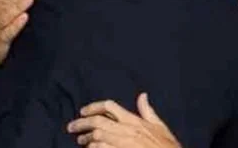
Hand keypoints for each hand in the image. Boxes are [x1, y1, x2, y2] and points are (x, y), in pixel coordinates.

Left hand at [67, 93, 181, 147]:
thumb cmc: (166, 145)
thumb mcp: (159, 126)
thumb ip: (148, 111)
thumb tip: (143, 95)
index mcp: (134, 120)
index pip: (110, 106)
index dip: (94, 107)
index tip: (83, 111)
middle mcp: (126, 129)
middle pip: (98, 121)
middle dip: (81, 123)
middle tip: (71, 127)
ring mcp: (122, 143)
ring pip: (97, 136)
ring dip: (86, 138)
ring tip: (80, 140)